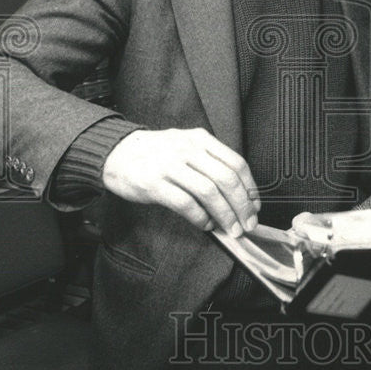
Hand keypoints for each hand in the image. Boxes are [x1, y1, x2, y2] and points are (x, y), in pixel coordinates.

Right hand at [102, 128, 259, 235]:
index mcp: (200, 139)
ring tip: (230, 229)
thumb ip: (209, 161)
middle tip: (247, 224)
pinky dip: (200, 217)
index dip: (250, 188)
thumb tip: (237, 192)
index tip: (254, 206)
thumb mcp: (186, 145)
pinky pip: (185, 204)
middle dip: (242, 206)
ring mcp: (170, 166)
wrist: (116, 152)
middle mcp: (188, 149)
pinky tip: (205, 224)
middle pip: (226, 179)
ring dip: (224, 215)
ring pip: (209, 192)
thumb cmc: (155, 153)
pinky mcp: (154, 184)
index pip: (236, 163)